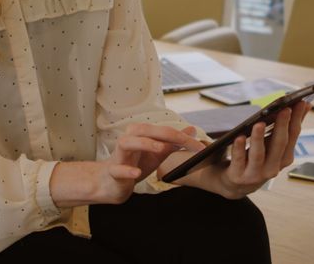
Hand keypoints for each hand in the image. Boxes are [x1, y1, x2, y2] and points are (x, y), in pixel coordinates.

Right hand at [51, 124, 203, 206]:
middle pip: (145, 130)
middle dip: (167, 135)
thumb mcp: (158, 153)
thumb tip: (192, 131)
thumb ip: (173, 142)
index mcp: (141, 133)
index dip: (183, 138)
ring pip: (127, 143)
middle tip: (186, 143)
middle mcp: (128, 139)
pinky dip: (127, 170)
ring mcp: (119, 155)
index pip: (164, 131)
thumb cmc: (135, 163)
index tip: (200, 147)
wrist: (113, 182)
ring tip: (161, 148)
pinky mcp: (113, 171)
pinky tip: (137, 173)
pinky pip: (117, 169)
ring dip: (144, 144)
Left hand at [195, 100, 310, 198]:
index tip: (300, 103)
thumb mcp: (271, 144)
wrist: (234, 184)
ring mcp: (255, 174)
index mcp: (284, 158)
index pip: (293, 135)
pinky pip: (239, 160)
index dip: (297, 119)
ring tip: (259, 123)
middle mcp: (273, 167)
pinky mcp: (238, 176)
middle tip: (284, 109)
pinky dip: (239, 149)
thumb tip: (304, 105)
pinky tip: (238, 137)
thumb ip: (285, 126)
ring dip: (259, 138)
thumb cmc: (254, 158)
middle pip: (279, 144)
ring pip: (259, 155)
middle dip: (282, 125)